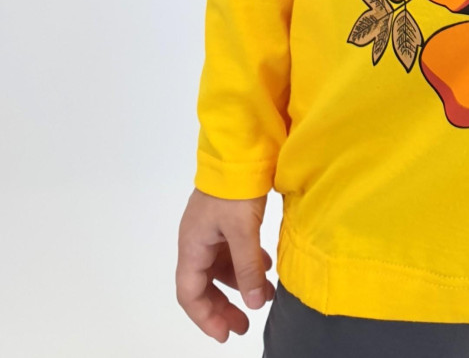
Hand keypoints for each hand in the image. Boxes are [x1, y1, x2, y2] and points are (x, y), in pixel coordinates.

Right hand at [176, 187, 273, 340]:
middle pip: (204, 284)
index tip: (225, 333)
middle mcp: (197, 240)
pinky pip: (232, 250)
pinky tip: (266, 266)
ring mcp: (211, 229)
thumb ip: (248, 268)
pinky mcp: (225, 219)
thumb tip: (255, 304)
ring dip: (239, 284)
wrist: (240, 147)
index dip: (205, 317)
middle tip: (244, 325)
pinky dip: (246, 263)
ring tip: (265, 295)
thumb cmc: (234, 189)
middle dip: (223, 306)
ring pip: (220, 267)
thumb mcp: (243, 231)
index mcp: (192, 246)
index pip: (190, 293)